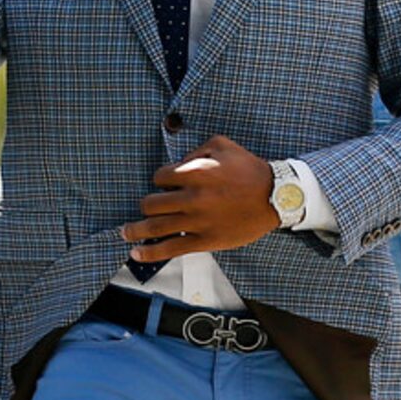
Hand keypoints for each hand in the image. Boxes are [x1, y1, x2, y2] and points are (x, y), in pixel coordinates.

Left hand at [122, 136, 278, 260]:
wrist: (275, 196)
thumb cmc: (250, 169)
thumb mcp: (223, 145)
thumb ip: (196, 150)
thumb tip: (178, 162)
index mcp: (194, 172)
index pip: (160, 177)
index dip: (160, 180)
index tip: (166, 184)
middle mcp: (192, 197)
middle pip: (151, 203)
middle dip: (147, 204)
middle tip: (149, 207)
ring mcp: (197, 221)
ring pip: (155, 227)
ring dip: (135, 230)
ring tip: (125, 233)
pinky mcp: (204, 240)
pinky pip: (171, 248)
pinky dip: (151, 252)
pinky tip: (137, 254)